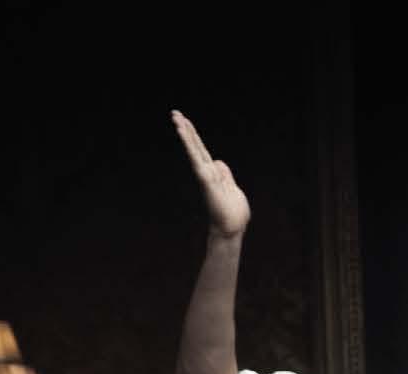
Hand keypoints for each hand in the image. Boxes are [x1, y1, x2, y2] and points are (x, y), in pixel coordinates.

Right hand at [170, 110, 249, 238]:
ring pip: (193, 149)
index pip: (202, 150)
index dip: (194, 136)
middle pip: (195, 146)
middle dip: (186, 129)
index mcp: (214, 173)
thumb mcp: (232, 188)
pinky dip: (189, 145)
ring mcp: (205, 175)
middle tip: (175, 112)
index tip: (185, 122)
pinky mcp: (206, 179)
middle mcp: (206, 172)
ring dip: (185, 133)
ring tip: (176, 118)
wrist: (231, 228)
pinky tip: (183, 133)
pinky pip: (196, 159)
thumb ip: (225, 174)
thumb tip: (217, 161)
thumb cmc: (232, 212)